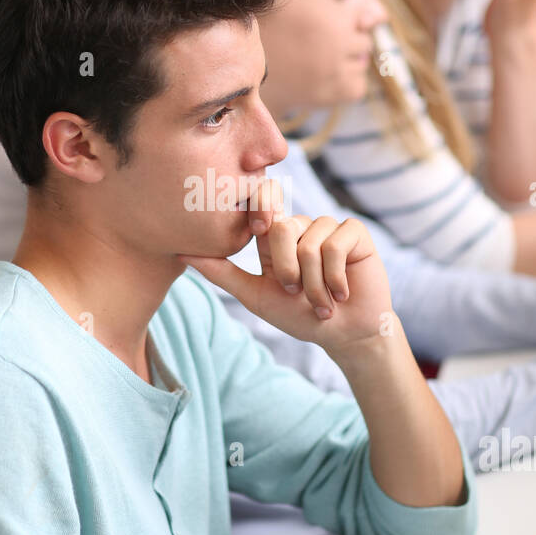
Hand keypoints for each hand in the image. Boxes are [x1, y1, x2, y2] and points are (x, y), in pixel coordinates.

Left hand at [177, 177, 391, 355]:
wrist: (343, 334)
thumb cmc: (299, 316)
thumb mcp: (256, 295)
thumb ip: (222, 273)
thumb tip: (180, 252)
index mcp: (275, 235)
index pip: (262, 199)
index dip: (258, 207)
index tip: (258, 227)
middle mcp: (301, 225)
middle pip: (281, 227)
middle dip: (288, 271)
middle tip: (296, 293)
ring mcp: (328, 226)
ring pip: (310, 243)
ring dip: (314, 285)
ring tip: (322, 301)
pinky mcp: (355, 233)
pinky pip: (336, 245)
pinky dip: (334, 279)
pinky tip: (341, 293)